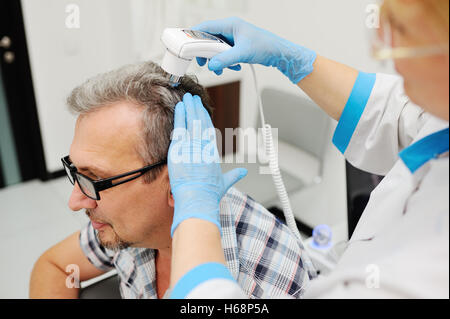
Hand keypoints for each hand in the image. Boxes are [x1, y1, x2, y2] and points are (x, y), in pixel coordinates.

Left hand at [168, 93, 246, 235]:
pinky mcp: (179, 150)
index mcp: (213, 152)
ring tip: (186, 99)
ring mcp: (191, 147)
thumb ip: (234, 175)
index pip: (208, 130)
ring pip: (190, 122)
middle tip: (193, 98)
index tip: (202, 110)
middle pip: (200, 122)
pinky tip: (179, 108)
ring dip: (188, 109)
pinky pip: (179, 130)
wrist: (198, 198)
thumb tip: (243, 172)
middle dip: (196, 109)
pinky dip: (180, 117)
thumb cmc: (210, 194)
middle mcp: (203, 147)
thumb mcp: (224, 182)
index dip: (205, 118)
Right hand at [192, 17, 316, 83]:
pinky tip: (235, 67)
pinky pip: (224, 54)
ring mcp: (233, 38)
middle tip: (204, 63)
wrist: (279, 53)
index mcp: (230, 24)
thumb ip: (226, 60)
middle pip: (209, 40)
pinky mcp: (237, 47)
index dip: (194, 36)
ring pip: (216, 49)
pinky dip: (226, 62)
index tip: (187, 47)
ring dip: (217, 60)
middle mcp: (230, 29)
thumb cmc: (265, 46)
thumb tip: (212, 66)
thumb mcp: (243, 54)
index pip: (205, 27)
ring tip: (222, 69)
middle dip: (207, 53)